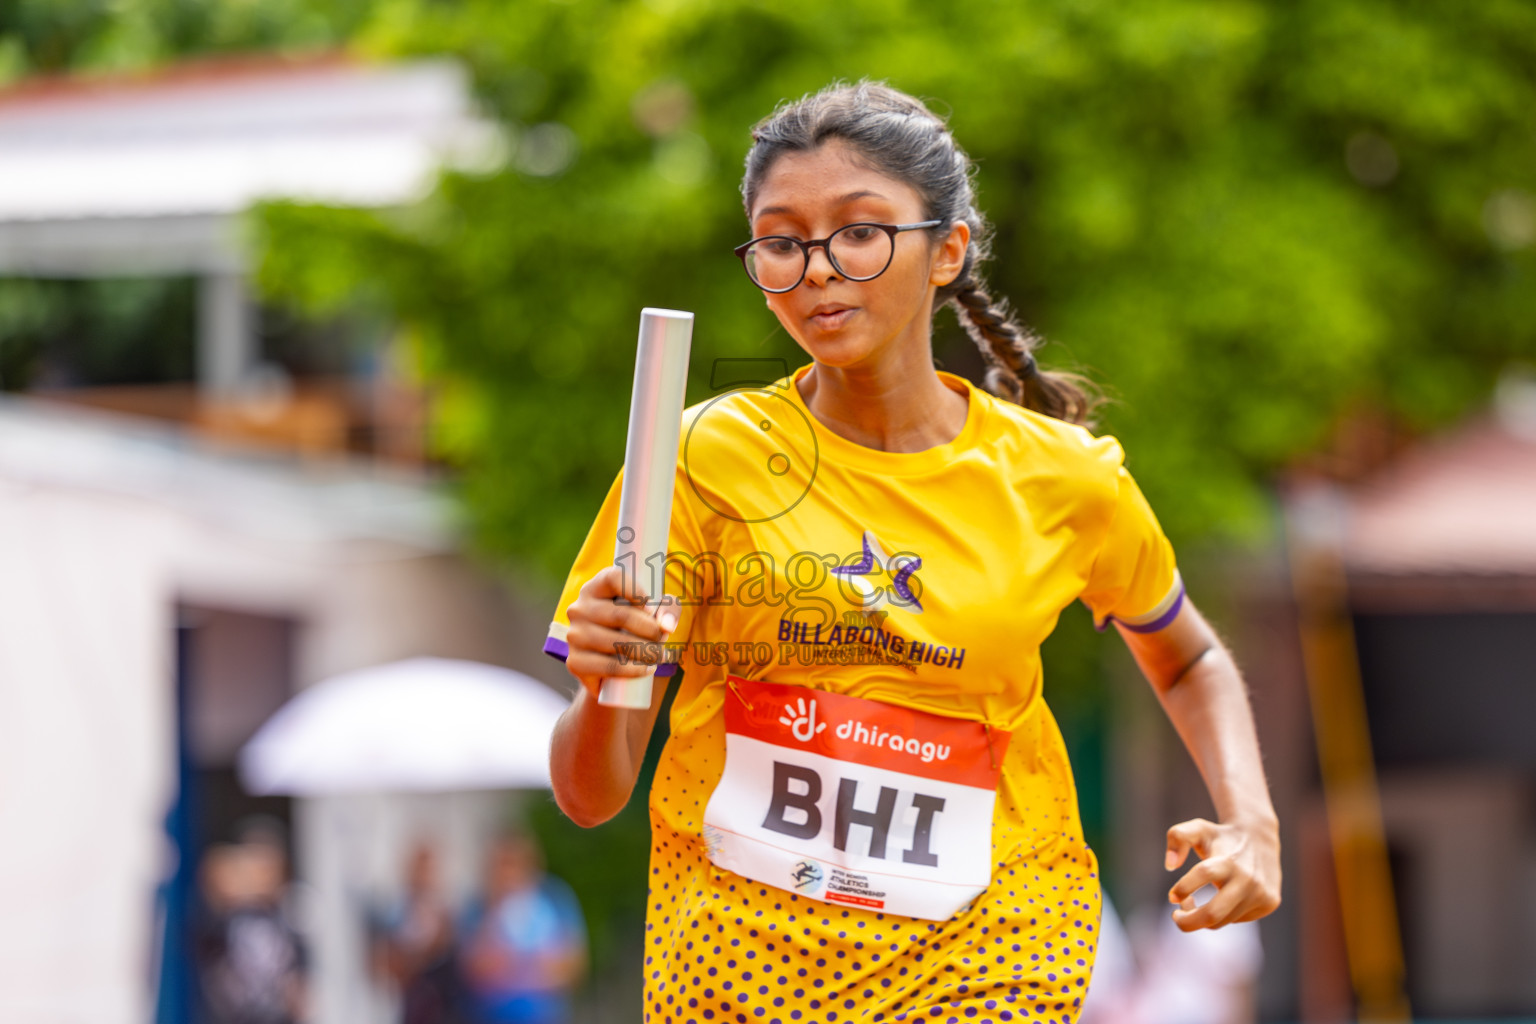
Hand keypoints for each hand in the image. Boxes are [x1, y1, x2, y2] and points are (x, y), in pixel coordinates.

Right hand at [563, 564, 677, 699]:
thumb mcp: (655, 613)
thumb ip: (668, 608)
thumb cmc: (636, 630)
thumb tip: (667, 625)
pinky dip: (633, 670)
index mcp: (596, 587)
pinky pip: (608, 666)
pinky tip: (646, 669)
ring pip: (616, 643)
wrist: (612, 668)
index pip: (613, 578)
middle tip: (662, 639)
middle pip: (620, 615)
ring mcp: (574, 635)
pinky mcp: (574, 662)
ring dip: (645, 652)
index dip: (636, 591)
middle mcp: (579, 608)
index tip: (652, 609)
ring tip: (658, 656)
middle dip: (650, 630)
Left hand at [1164, 816, 1280, 930]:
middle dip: (1188, 922)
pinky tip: (1219, 899)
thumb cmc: (1220, 836)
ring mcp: (1261, 893)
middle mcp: (1247, 879)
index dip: (1183, 888)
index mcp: (1228, 860)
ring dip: (1202, 917)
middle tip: (1176, 917)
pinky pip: (1237, 918)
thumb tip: (1170, 865)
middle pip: (1212, 914)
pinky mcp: (1269, 903)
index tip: (1172, 896)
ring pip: (1223, 920)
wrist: (1260, 837)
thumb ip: (1177, 838)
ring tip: (1192, 903)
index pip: (1203, 875)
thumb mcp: (1197, 829)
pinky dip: (1222, 915)